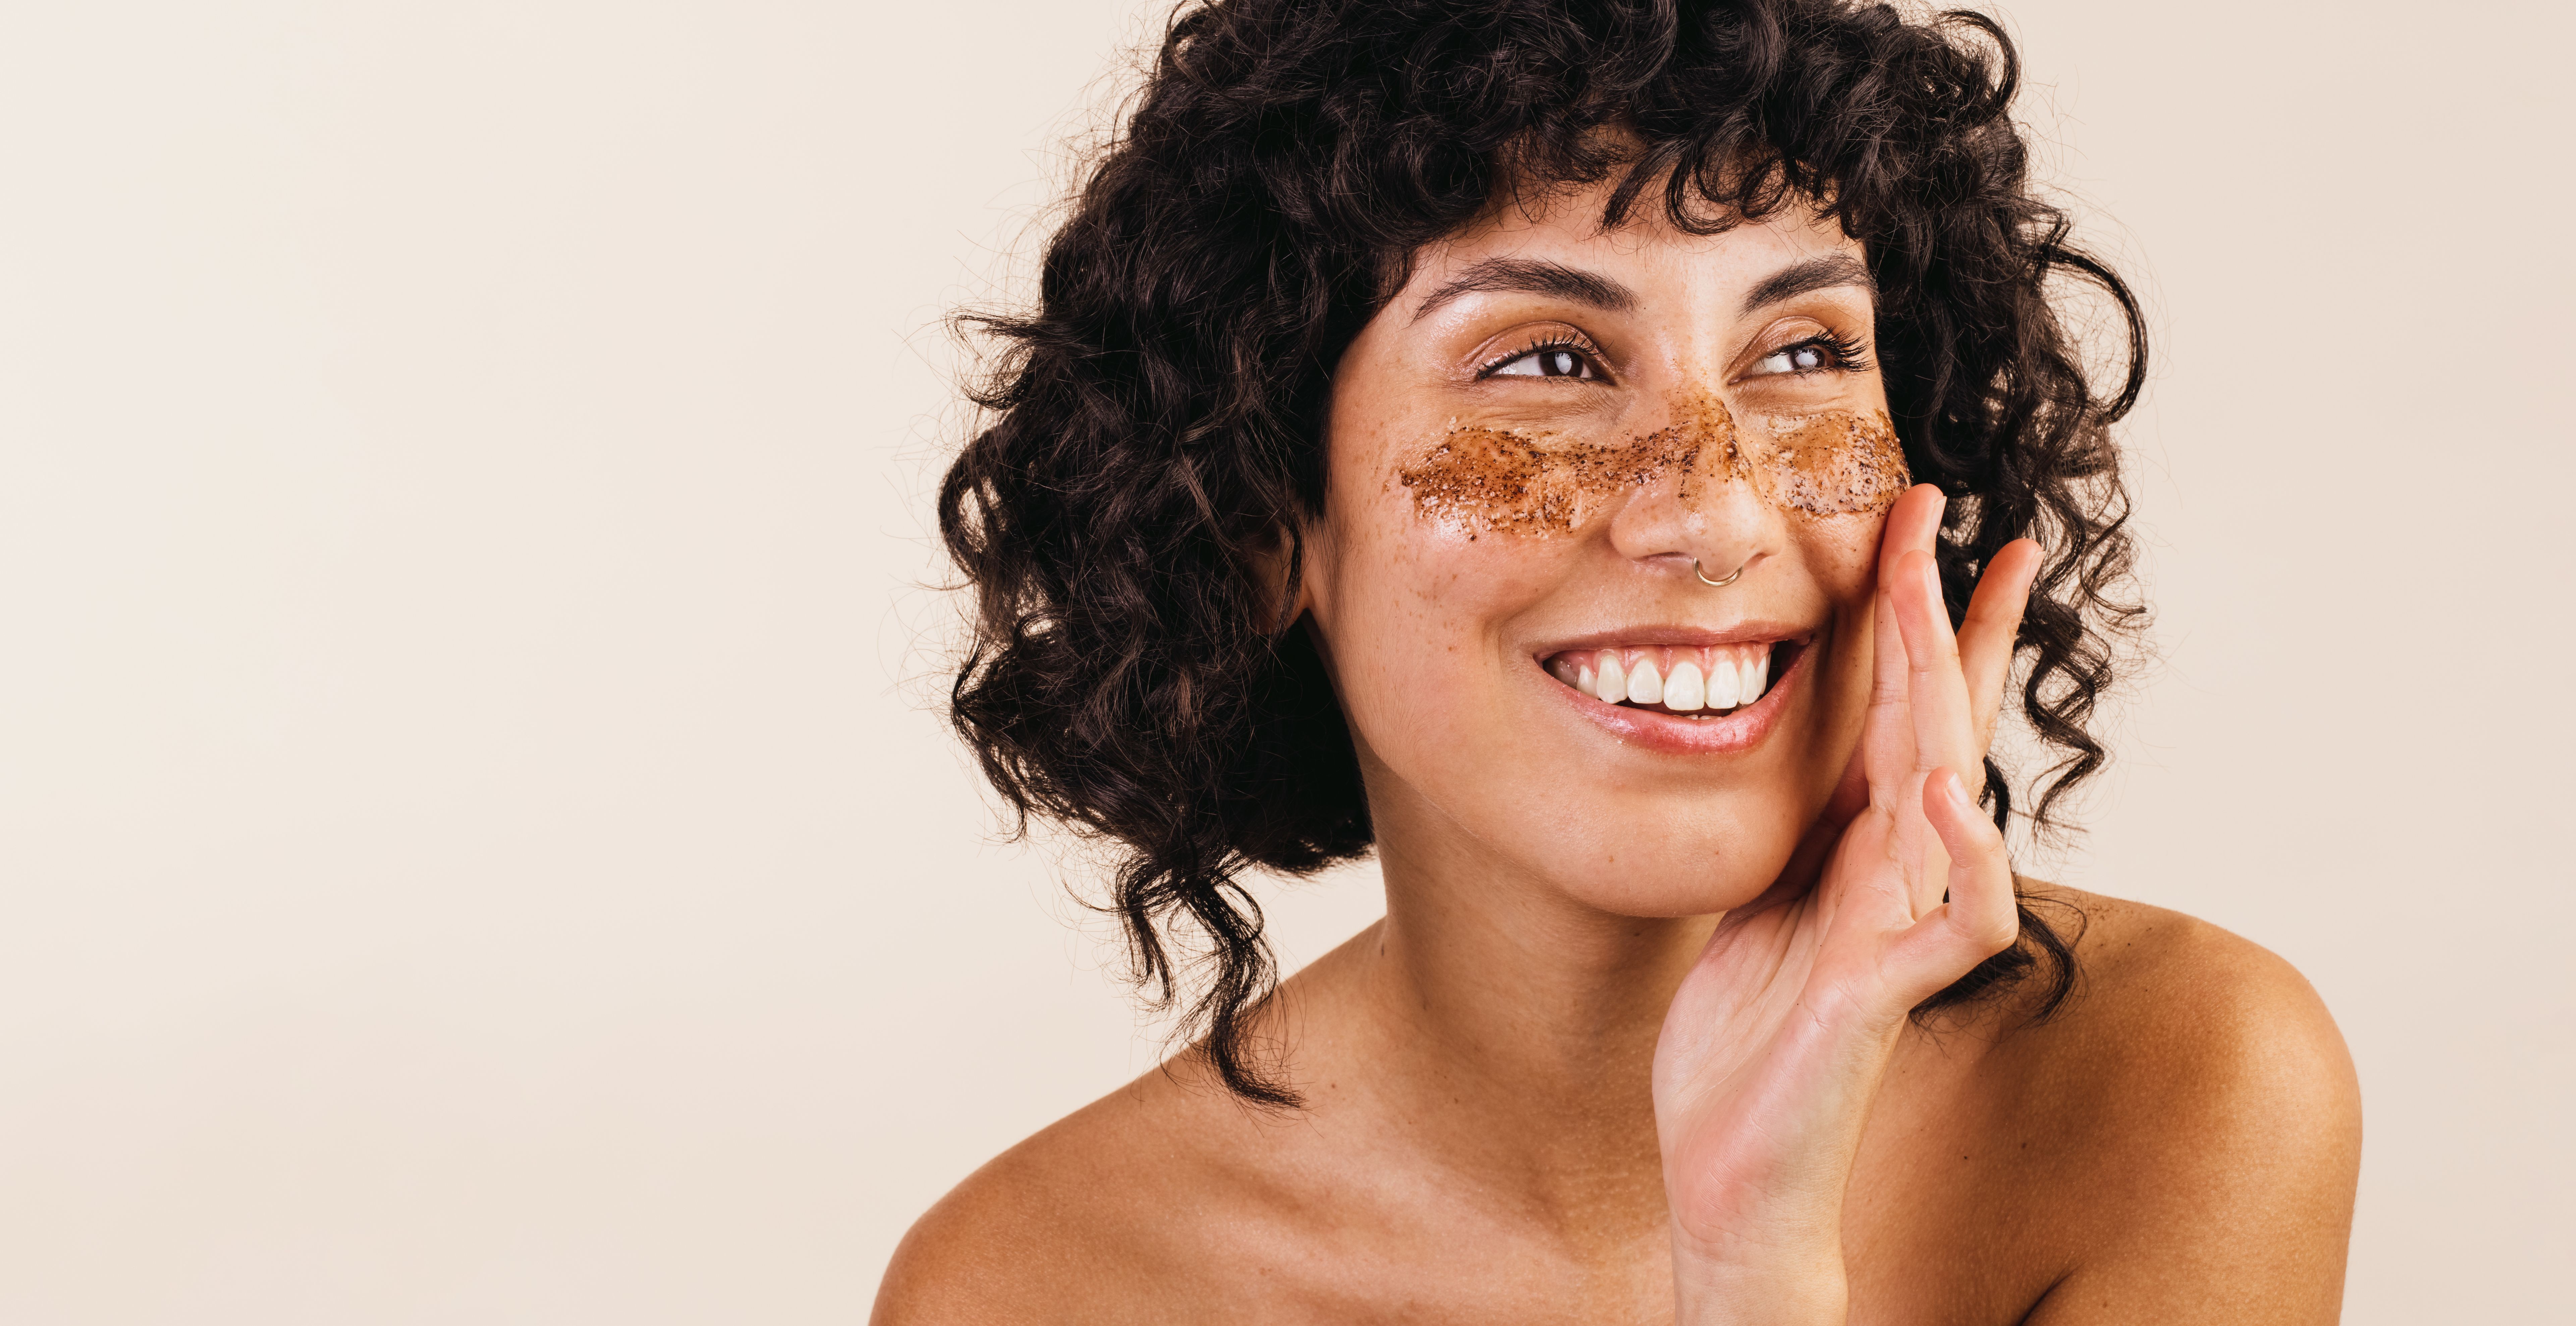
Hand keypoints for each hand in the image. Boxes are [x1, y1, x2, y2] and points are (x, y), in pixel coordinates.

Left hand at [1653, 486, 2041, 1322]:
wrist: (1732, 1169)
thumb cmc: (1741, 1042)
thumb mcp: (1754, 899)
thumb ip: (1792, 830)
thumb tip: (1770, 736)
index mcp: (1856, 846)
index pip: (1908, 712)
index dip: (1928, 620)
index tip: (1933, 525)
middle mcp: (1894, 874)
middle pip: (1936, 723)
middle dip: (1943, 616)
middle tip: (1948, 516)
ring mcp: (1897, 930)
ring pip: (1949, 792)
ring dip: (1950, 694)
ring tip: (1940, 599)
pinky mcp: (1884, 994)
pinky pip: (1956, 921)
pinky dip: (1965, 857)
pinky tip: (1947, 792)